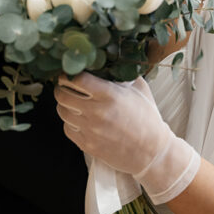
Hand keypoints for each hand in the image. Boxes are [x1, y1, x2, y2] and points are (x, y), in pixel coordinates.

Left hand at [55, 73, 199, 202]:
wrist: (152, 152)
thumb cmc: (147, 118)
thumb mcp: (139, 89)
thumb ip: (122, 75)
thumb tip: (107, 62)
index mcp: (110, 95)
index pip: (77, 79)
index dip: (69, 73)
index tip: (69, 72)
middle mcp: (97, 112)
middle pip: (63, 95)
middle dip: (62, 87)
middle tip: (65, 85)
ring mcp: (90, 130)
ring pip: (62, 111)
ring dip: (64, 104)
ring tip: (72, 101)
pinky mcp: (87, 145)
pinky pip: (68, 129)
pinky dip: (70, 122)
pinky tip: (79, 119)